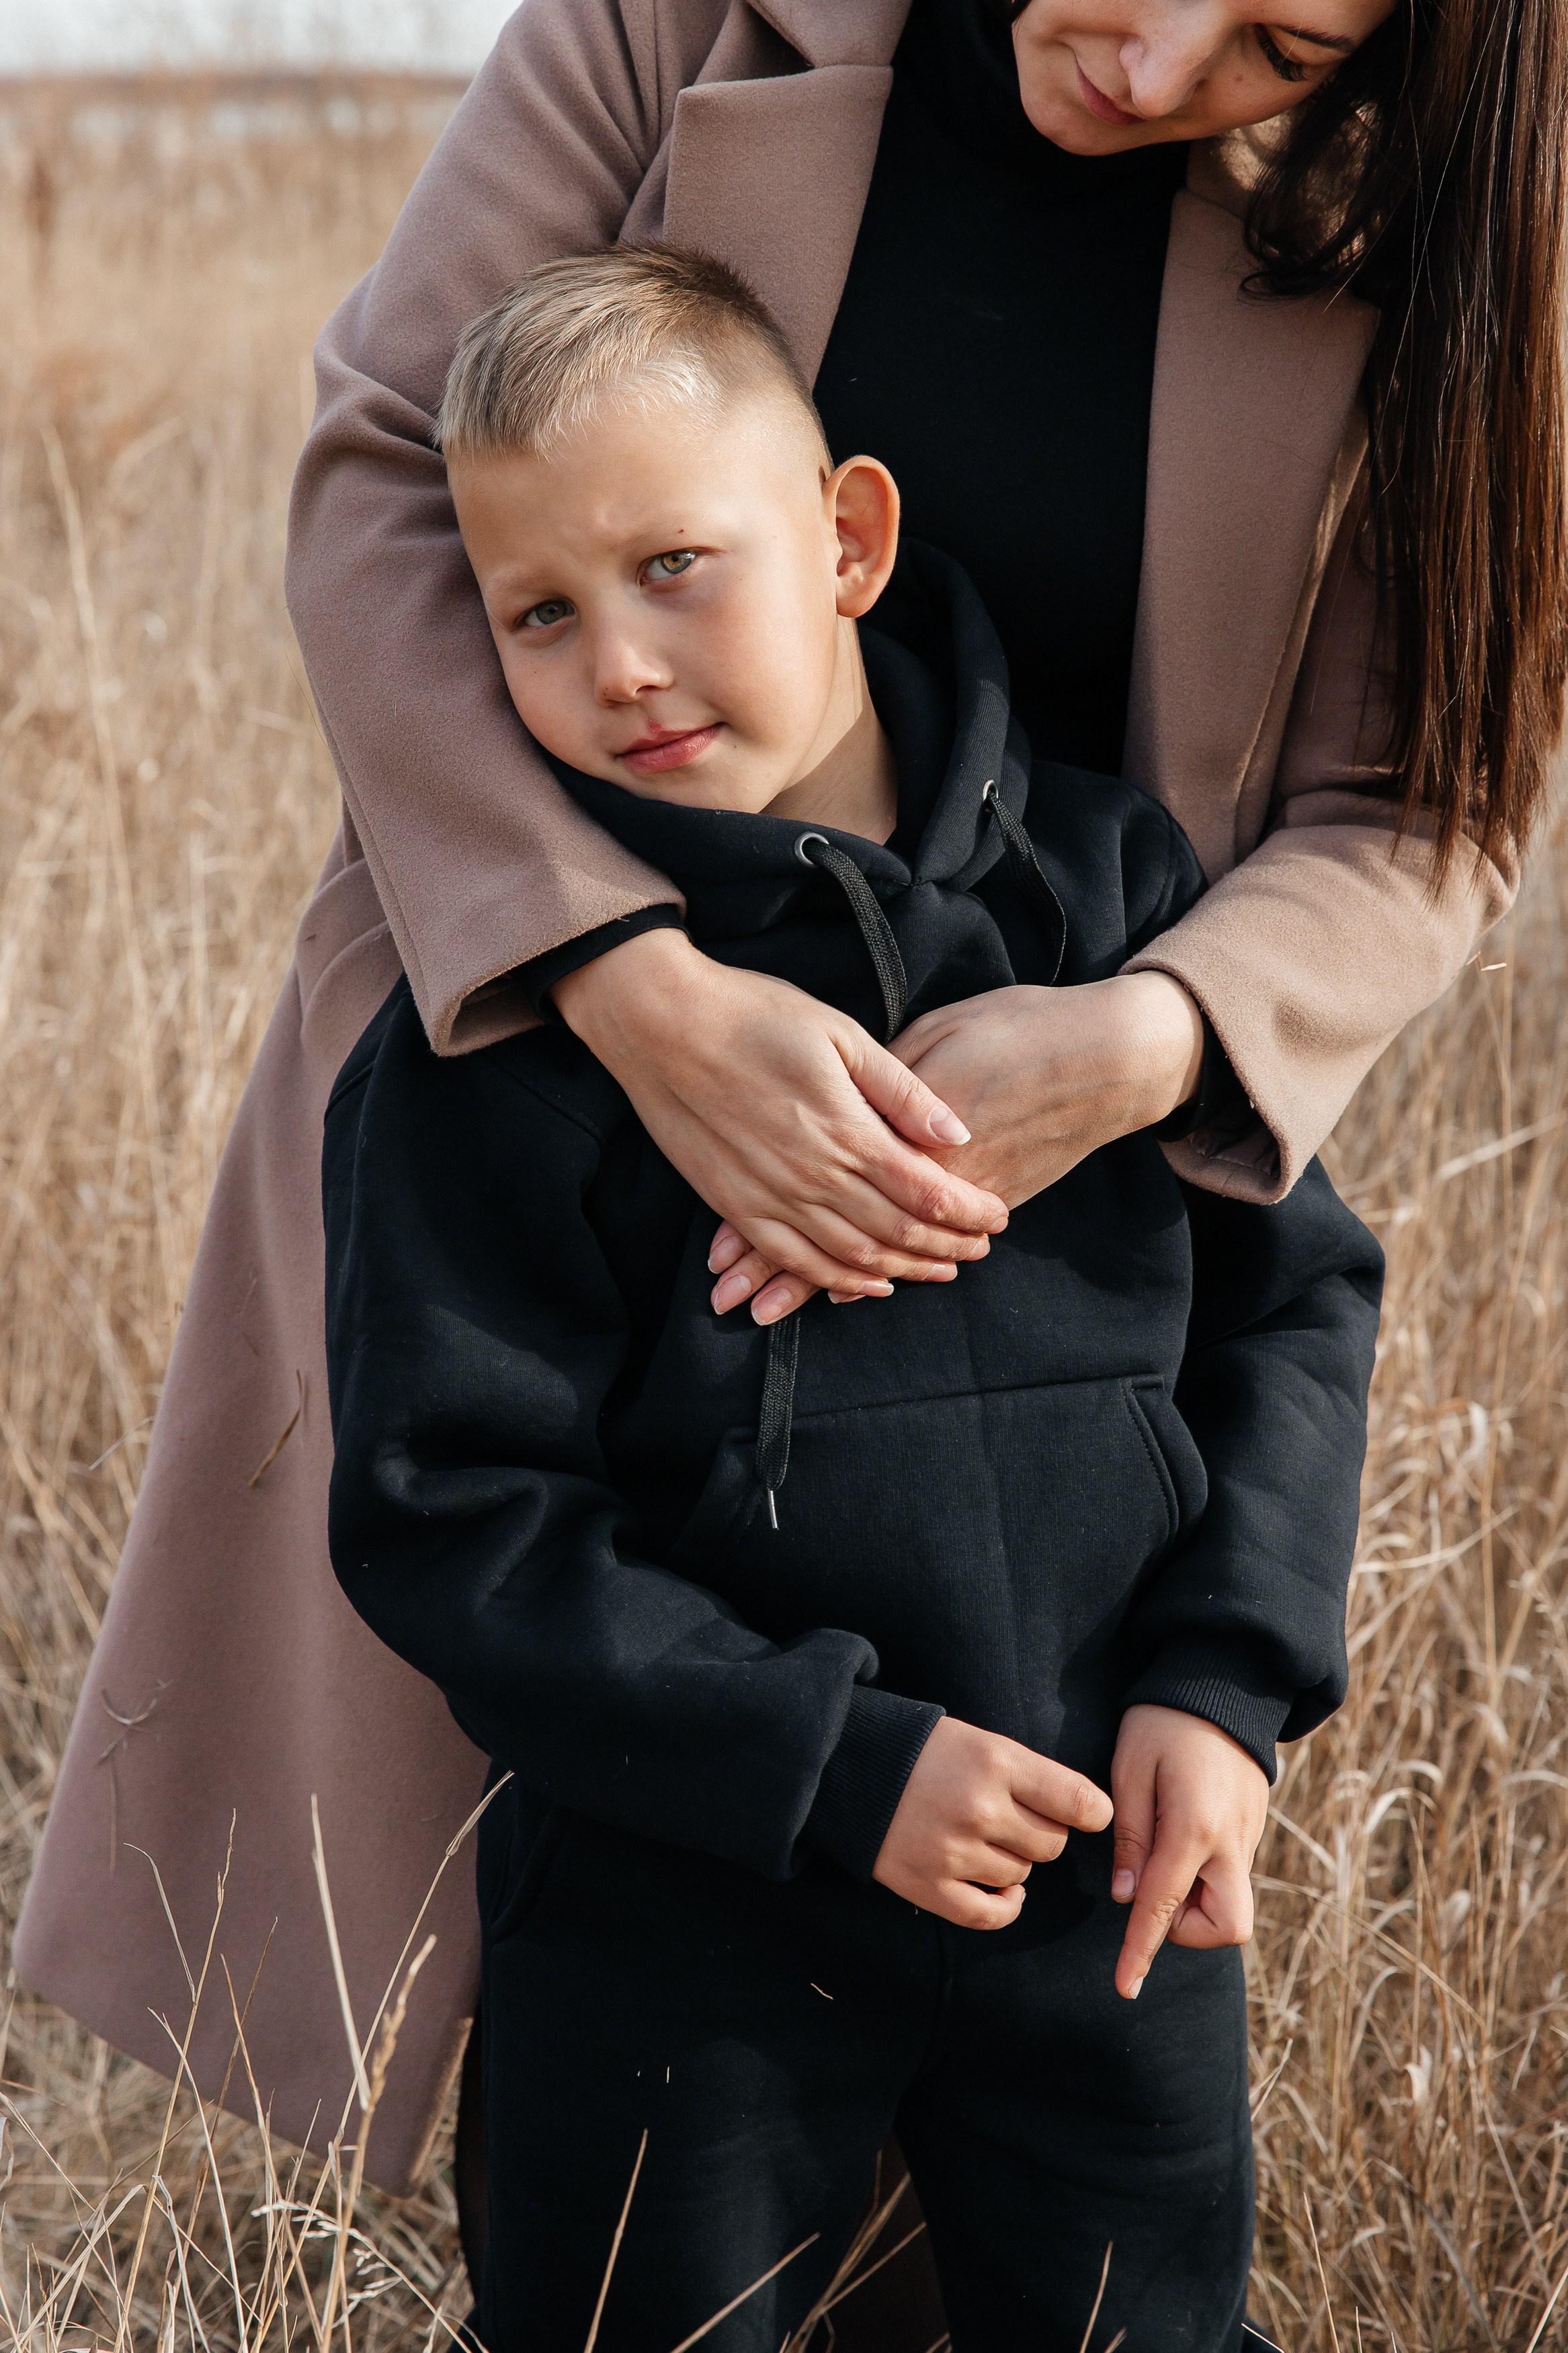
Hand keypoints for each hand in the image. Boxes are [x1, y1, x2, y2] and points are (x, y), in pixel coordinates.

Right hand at [553, 928, 1008, 1305]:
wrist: (660, 1025)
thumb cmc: (754, 1015)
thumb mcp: (840, 1034)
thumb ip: (902, 1092)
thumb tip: (959, 1133)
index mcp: (847, 1131)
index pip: (926, 1191)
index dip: (968, 1212)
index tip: (998, 1217)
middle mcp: (814, 1176)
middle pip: (898, 1232)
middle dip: (947, 1246)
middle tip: (981, 1250)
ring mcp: (772, 1198)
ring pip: (854, 1256)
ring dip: (904, 1269)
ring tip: (941, 1270)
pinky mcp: (736, 1207)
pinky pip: (798, 1259)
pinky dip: (839, 1279)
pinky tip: (868, 1284)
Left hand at [705, 971, 1203, 1320]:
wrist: (1110, 1056)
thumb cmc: (1019, 1029)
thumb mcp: (940, 1034)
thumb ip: (885, 1085)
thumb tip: (837, 1113)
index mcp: (903, 1126)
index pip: (815, 1181)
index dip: (765, 1218)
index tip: (721, 1251)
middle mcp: (926, 1172)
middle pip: (833, 1228)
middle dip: (775, 1267)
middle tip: (727, 1299)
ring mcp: (959, 1194)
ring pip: (874, 1249)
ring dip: (815, 1282)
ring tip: (762, 1311)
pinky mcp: (989, 1200)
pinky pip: (920, 1247)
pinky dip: (877, 1271)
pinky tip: (847, 1291)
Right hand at [872, 1717, 1111, 1930]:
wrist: (851, 1766)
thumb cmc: (927, 1752)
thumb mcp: (983, 1742)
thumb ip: (1032, 1776)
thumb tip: (1087, 1816)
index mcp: (996, 1763)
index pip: (1078, 1802)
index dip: (1094, 1813)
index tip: (1090, 1816)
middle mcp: (979, 1808)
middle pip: (1051, 1844)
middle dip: (1041, 1834)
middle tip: (1015, 1818)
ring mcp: (953, 1851)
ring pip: (1020, 1875)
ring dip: (1013, 1862)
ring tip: (983, 1837)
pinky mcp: (928, 1886)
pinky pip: (990, 1914)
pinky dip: (1005, 1906)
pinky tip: (1003, 1892)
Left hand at [1109, 1703, 1270, 1999]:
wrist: (1221, 1680)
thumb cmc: (1164, 1721)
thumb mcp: (1131, 1770)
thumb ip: (1130, 1838)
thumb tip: (1125, 1896)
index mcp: (1195, 1829)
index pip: (1165, 1909)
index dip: (1142, 1951)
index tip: (1125, 1987)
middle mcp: (1232, 1842)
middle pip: (1225, 1926)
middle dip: (1187, 1929)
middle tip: (1151, 1889)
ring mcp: (1249, 1836)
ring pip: (1232, 1904)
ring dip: (1196, 1902)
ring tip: (1160, 1852)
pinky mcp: (1254, 1827)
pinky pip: (1232, 1874)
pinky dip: (1205, 1877)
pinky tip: (1178, 1837)